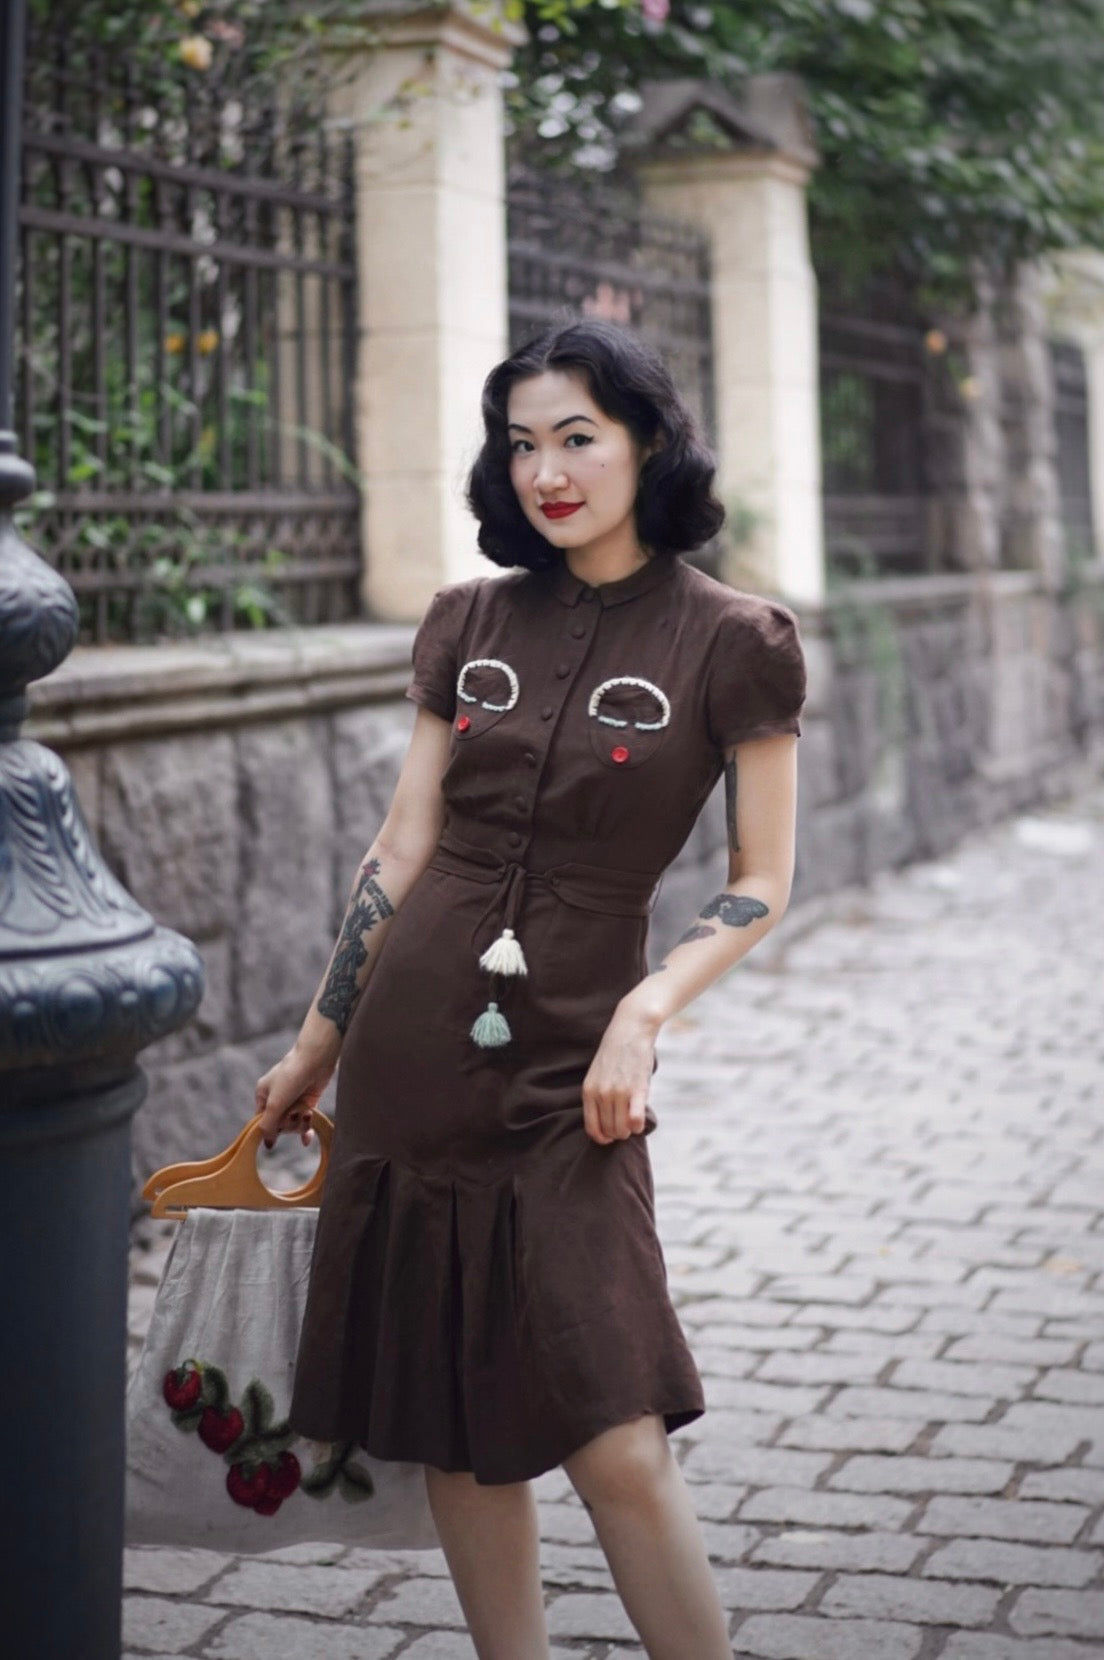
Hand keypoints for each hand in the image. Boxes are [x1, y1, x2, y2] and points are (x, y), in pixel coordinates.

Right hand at [254, 1046, 335, 1149]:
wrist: (316, 1060)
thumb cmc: (290, 1077)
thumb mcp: (275, 1103)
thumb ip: (269, 1125)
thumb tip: (268, 1144)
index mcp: (263, 1094)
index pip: (261, 1121)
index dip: (270, 1128)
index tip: (277, 1133)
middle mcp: (277, 1098)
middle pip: (279, 1124)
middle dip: (288, 1124)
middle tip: (294, 1114)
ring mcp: (293, 1100)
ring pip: (293, 1124)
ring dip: (300, 1124)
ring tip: (306, 1114)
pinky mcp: (308, 1101)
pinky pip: (304, 1121)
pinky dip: (306, 1130)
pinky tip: (306, 1140)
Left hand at [582, 1004, 657, 1144]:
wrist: (631, 1030)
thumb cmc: (615, 1054)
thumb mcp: (597, 1075)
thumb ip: (597, 1097)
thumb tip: (602, 1124)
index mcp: (589, 1091)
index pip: (592, 1128)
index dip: (602, 1138)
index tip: (610, 1136)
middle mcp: (602, 1094)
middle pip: (610, 1130)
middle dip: (618, 1133)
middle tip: (625, 1125)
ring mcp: (619, 1092)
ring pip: (622, 1129)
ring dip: (629, 1130)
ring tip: (632, 1121)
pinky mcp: (637, 1089)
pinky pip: (635, 1120)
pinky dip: (638, 1126)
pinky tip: (640, 1121)